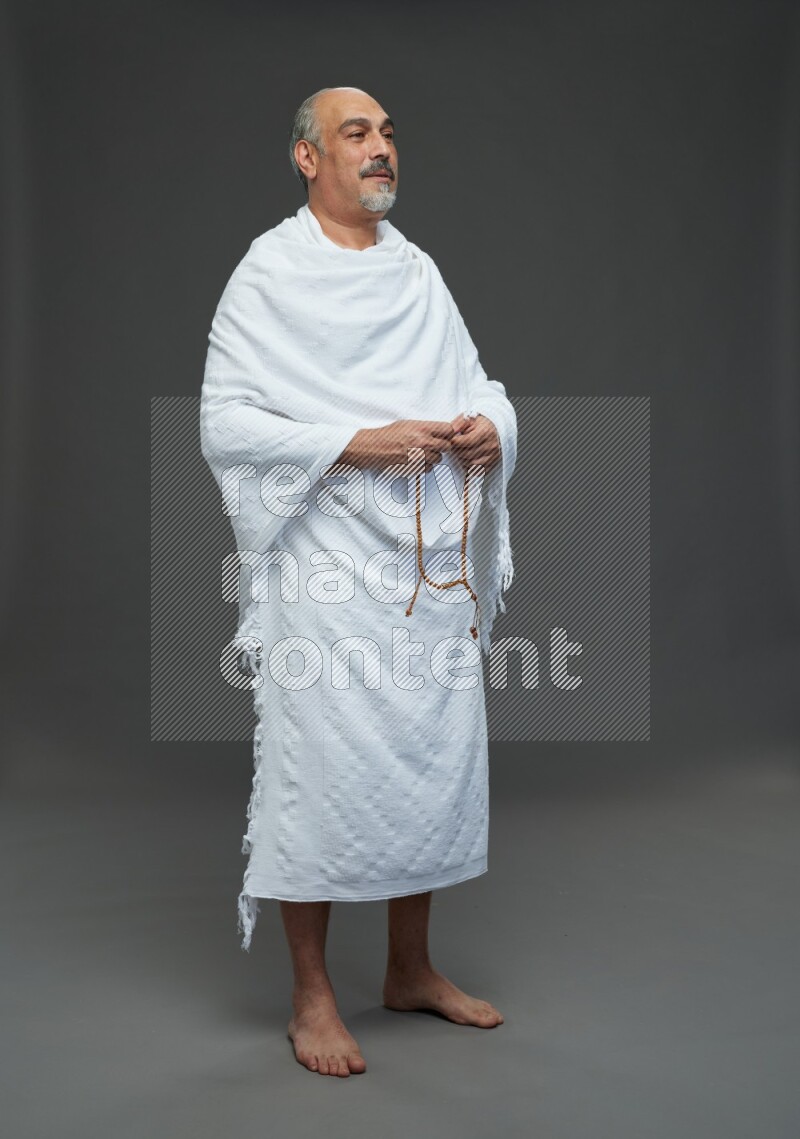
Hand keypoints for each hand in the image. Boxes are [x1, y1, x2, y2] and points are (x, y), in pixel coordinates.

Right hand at [339, 419, 455, 471]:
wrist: (373, 448)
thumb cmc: (388, 435)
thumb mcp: (407, 424)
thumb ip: (425, 428)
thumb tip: (440, 430)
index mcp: (422, 428)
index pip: (449, 430)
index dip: (448, 433)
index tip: (443, 435)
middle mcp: (423, 442)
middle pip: (447, 446)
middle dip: (442, 446)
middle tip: (432, 445)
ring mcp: (420, 456)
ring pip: (439, 459)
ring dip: (433, 457)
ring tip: (420, 453)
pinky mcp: (415, 468)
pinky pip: (429, 468)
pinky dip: (425, 466)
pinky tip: (415, 461)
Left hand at [449, 413, 500, 472]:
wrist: (496, 429)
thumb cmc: (481, 424)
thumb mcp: (470, 418)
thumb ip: (459, 423)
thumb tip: (451, 431)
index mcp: (485, 433)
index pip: (465, 441)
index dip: (455, 442)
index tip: (452, 440)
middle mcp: (491, 445)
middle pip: (466, 454)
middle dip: (457, 450)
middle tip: (456, 446)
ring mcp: (492, 456)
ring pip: (470, 464)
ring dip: (462, 459)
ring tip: (463, 451)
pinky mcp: (492, 464)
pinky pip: (476, 471)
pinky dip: (469, 467)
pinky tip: (468, 459)